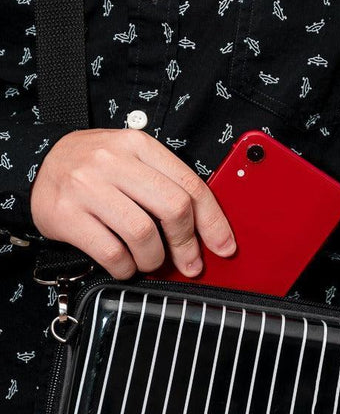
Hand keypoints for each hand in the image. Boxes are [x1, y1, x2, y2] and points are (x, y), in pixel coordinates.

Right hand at [30, 128, 235, 278]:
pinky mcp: (66, 215)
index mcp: (139, 145)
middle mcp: (113, 162)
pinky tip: (124, 264)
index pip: (190, 184)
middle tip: (187, 262)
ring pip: (143, 233)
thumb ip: (165, 185)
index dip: (213, 221)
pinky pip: (111, 252)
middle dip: (187, 244)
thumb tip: (205, 230)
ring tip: (148, 261)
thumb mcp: (132, 160)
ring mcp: (87, 187)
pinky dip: (125, 267)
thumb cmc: (96, 168)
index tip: (224, 246)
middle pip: (173, 208)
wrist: (41, 163)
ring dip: (153, 259)